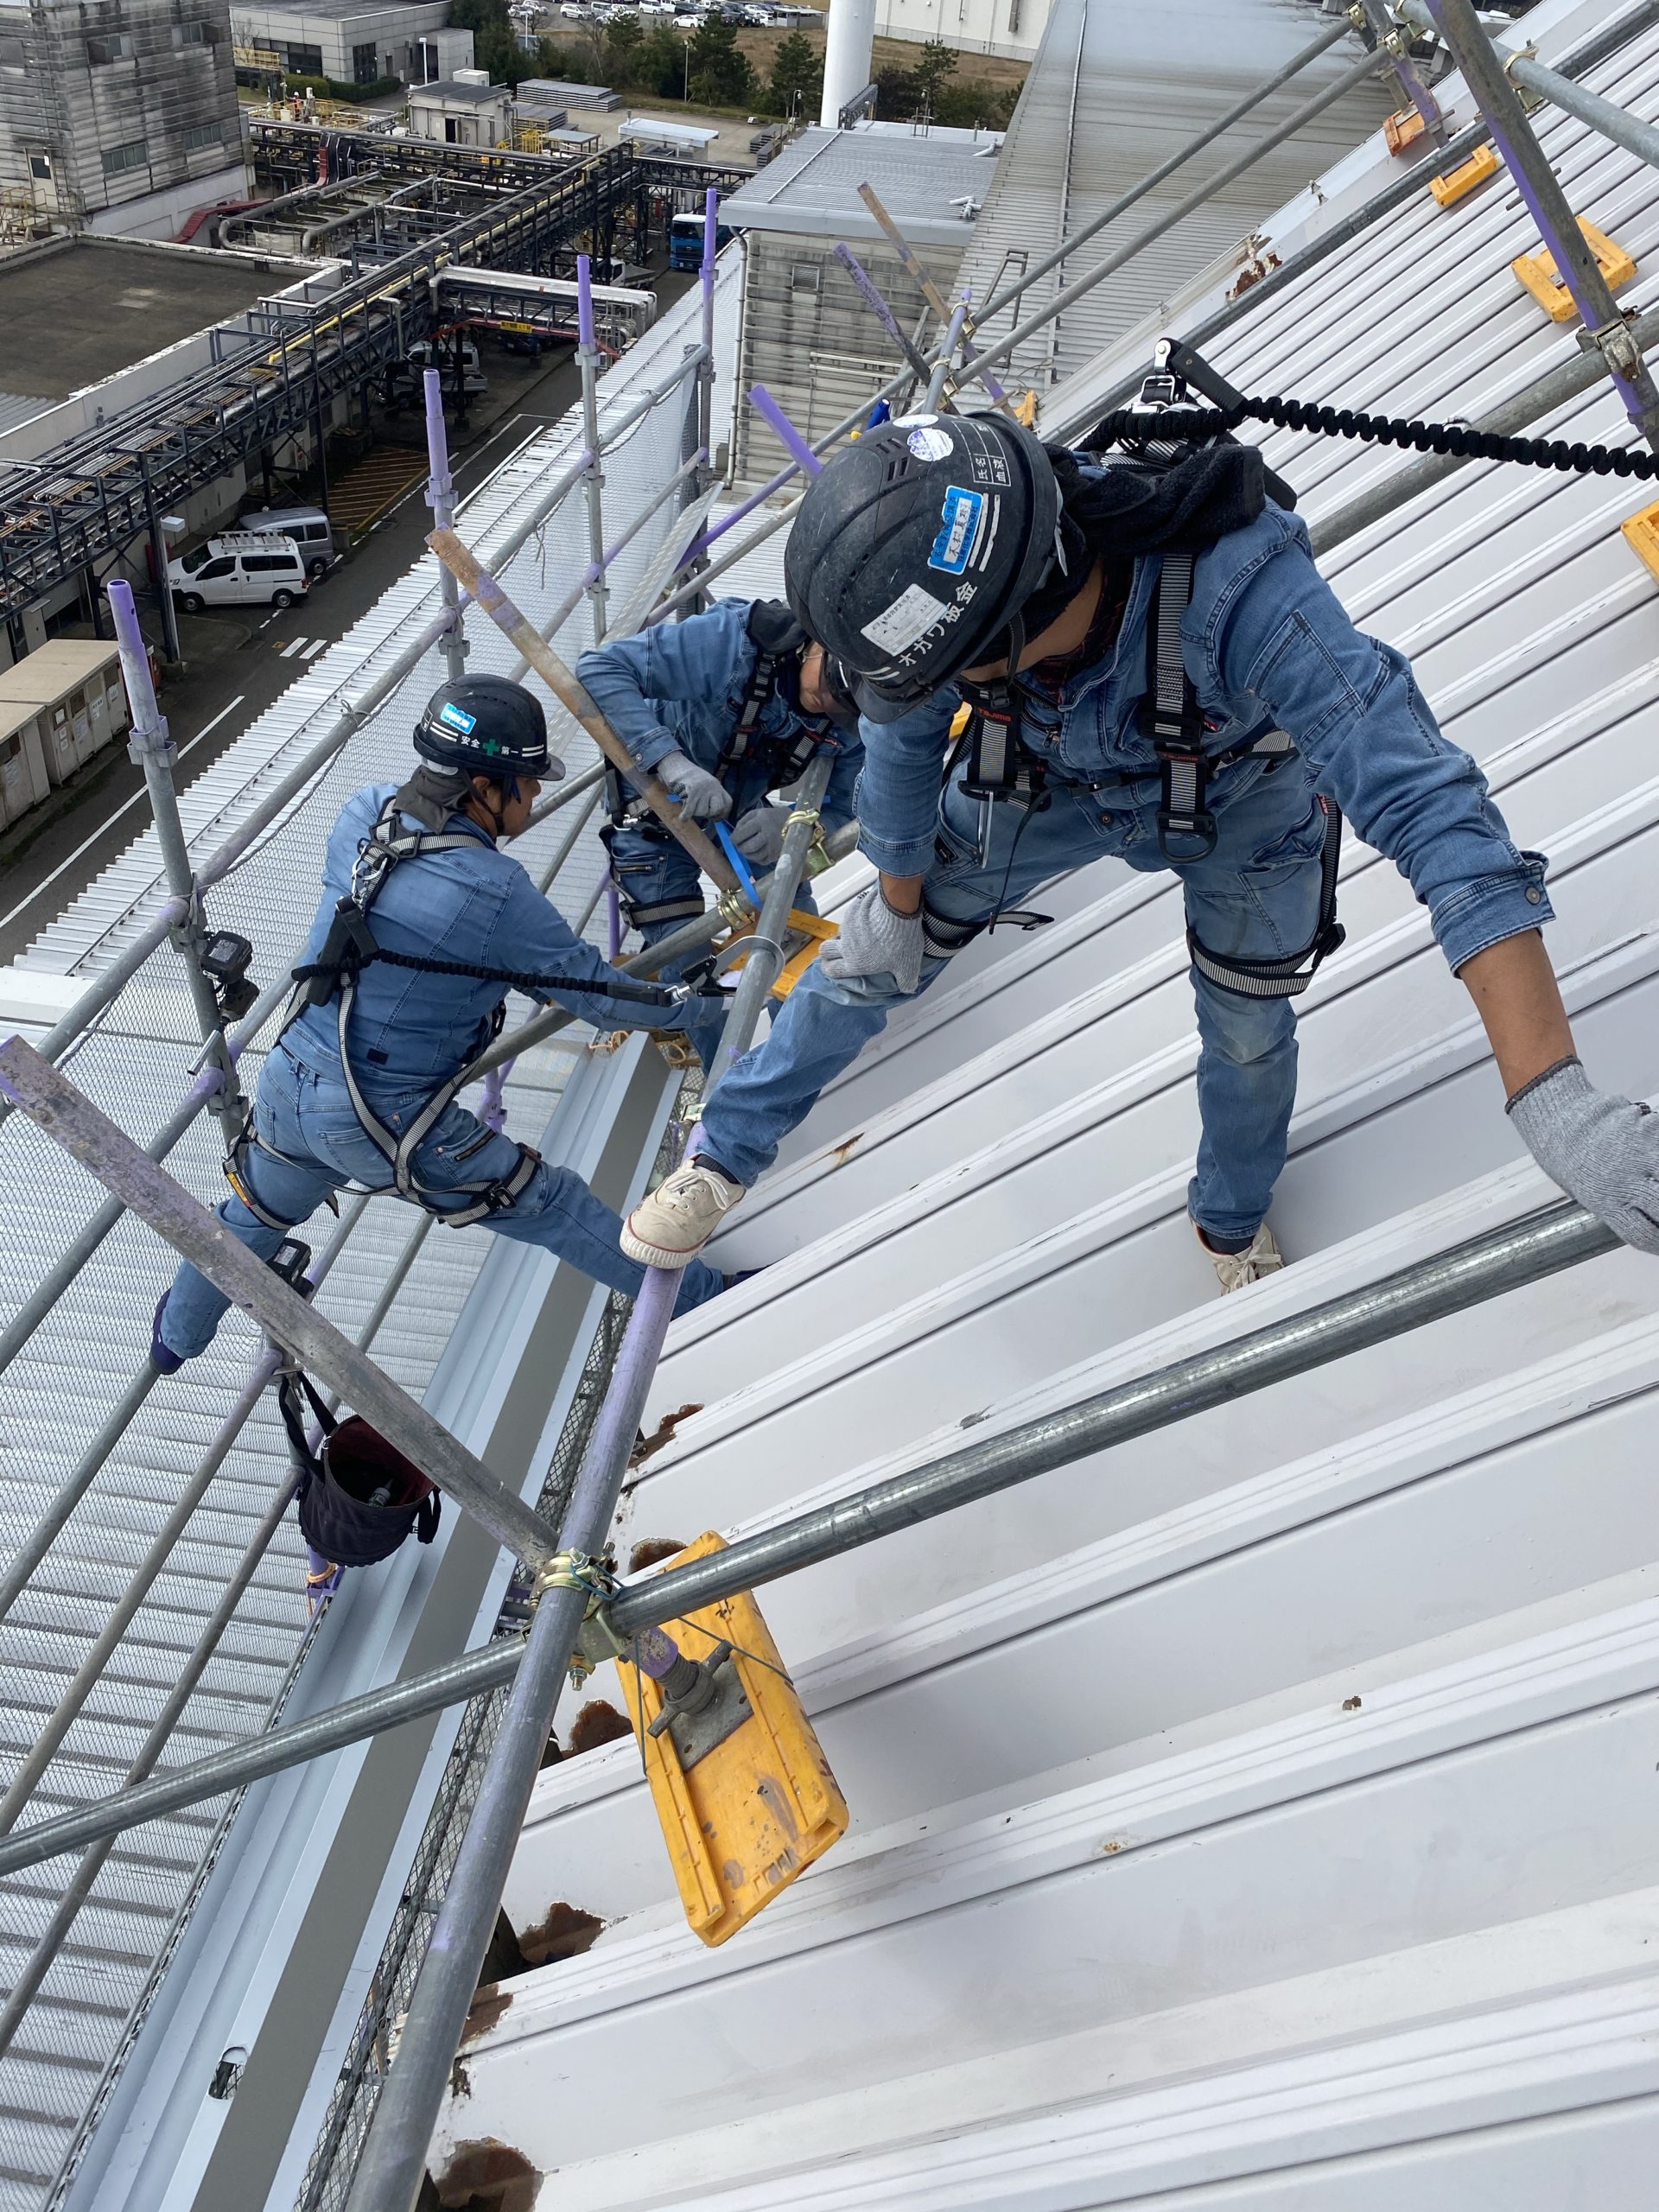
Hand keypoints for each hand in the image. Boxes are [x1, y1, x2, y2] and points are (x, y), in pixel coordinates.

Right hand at [656, 750, 731, 821]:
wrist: (674, 763)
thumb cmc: (686, 775)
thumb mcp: (704, 783)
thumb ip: (710, 796)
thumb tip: (714, 816)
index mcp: (716, 784)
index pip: (728, 803)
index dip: (722, 814)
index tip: (714, 818)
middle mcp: (713, 786)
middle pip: (717, 809)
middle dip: (707, 814)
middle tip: (698, 809)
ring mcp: (703, 788)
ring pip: (702, 811)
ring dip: (693, 812)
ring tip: (687, 803)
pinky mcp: (692, 791)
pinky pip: (691, 810)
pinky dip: (686, 815)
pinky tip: (683, 817)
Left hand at [731, 801, 789, 867]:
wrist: (794, 823)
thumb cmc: (771, 817)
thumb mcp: (757, 813)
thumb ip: (743, 822)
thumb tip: (734, 835)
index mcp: (761, 821)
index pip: (742, 833)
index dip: (734, 838)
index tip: (732, 839)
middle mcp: (768, 835)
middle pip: (748, 847)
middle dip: (740, 847)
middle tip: (739, 845)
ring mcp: (773, 846)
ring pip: (754, 856)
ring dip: (747, 854)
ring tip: (747, 848)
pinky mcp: (776, 855)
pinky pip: (761, 861)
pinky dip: (756, 858)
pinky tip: (757, 851)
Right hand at [819, 881, 924, 993]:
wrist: (896, 911)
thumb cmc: (899, 943)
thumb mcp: (908, 967)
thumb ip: (906, 982)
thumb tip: (908, 988)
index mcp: (855, 964)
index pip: (833, 970)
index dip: (829, 969)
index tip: (830, 967)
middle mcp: (846, 947)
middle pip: (825, 949)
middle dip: (828, 952)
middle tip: (836, 951)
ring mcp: (847, 927)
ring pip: (840, 932)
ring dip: (847, 934)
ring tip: (862, 932)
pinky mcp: (852, 911)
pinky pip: (851, 916)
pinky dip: (857, 918)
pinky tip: (871, 918)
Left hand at [1507, 1056, 1658, 1252]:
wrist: (1559, 1117)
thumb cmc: (1569, 1158)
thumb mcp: (1585, 1193)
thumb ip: (1616, 1209)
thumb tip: (1647, 1221)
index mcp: (1603, 1201)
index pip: (1642, 1235)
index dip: (1658, 1244)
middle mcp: (1623, 1180)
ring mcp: (1639, 1153)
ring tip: (1655, 1184)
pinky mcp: (1650, 1129)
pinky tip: (1654, 1159)